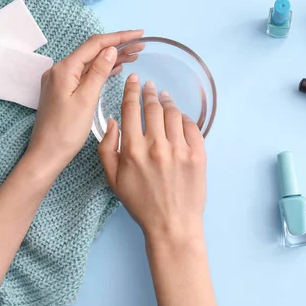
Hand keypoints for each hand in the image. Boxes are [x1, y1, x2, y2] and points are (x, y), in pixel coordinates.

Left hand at [27, 30, 143, 176]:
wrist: (46, 154)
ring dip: (111, 58)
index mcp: (64, 69)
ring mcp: (60, 80)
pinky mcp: (63, 91)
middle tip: (141, 45)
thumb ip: (98, 72)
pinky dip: (101, 70)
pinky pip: (85, 74)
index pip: (95, 45)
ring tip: (134, 55)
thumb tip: (110, 50)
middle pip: (92, 51)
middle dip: (117, 46)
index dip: (119, 37)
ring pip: (90, 63)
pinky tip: (116, 69)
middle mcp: (60, 70)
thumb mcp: (86, 100)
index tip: (139, 34)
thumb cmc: (66, 131)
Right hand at [98, 74, 206, 242]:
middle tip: (150, 86)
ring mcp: (179, 149)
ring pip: (173, 114)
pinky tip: (179, 117)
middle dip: (150, 92)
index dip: (132, 90)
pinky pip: (191, 127)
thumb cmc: (140, 203)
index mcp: (133, 149)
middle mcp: (156, 145)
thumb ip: (107, 148)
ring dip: (167, 102)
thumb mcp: (113, 179)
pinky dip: (184, 118)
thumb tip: (113, 121)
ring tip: (164, 99)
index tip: (134, 80)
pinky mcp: (198, 155)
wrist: (172, 225)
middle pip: (153, 107)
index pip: (132, 109)